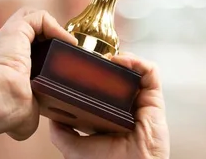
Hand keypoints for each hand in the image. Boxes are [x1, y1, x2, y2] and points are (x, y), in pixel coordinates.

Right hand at [0, 7, 77, 140]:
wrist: (0, 101)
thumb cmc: (7, 110)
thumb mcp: (22, 113)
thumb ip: (28, 112)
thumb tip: (25, 125)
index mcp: (4, 66)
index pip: (24, 50)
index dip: (44, 51)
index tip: (60, 63)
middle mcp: (4, 48)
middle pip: (29, 30)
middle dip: (51, 35)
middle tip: (67, 49)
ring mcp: (8, 37)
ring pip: (31, 17)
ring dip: (53, 27)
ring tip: (67, 43)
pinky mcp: (15, 29)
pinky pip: (38, 17)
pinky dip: (55, 26)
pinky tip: (66, 41)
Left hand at [50, 53, 169, 158]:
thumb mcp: (74, 148)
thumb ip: (62, 132)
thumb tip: (52, 115)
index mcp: (110, 115)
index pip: (105, 88)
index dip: (95, 74)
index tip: (82, 66)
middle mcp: (127, 105)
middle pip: (121, 76)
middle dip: (109, 63)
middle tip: (95, 58)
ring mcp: (141, 100)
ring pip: (136, 70)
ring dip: (124, 58)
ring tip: (109, 57)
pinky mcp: (154, 97)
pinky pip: (151, 73)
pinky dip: (139, 62)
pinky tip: (122, 60)